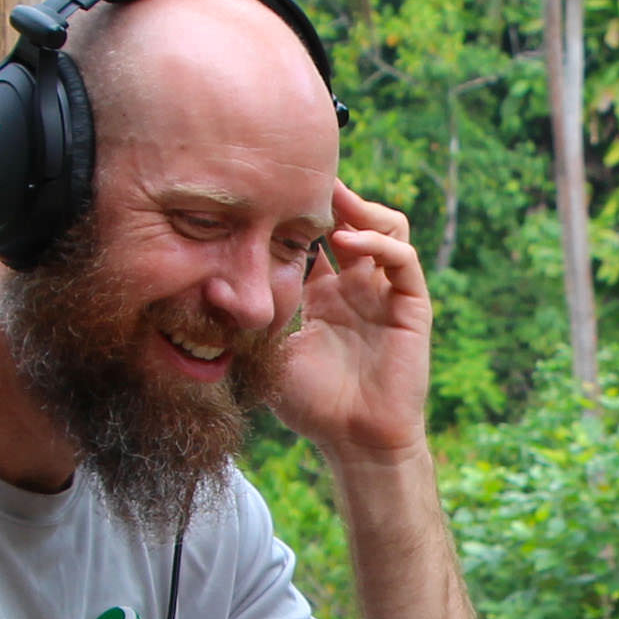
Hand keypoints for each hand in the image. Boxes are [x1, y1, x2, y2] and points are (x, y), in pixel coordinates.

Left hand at [266, 187, 432, 464]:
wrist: (354, 443)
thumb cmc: (312, 406)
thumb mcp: (269, 352)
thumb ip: (251, 320)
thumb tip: (209, 288)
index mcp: (324, 294)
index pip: (316, 237)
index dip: (299, 211)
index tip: (269, 187)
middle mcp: (358, 287)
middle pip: (353, 220)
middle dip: (332, 196)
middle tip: (300, 175)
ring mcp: (385, 294)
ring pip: (387, 227)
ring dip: (362, 209)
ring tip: (332, 200)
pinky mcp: (410, 306)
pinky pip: (403, 259)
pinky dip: (380, 242)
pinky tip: (350, 240)